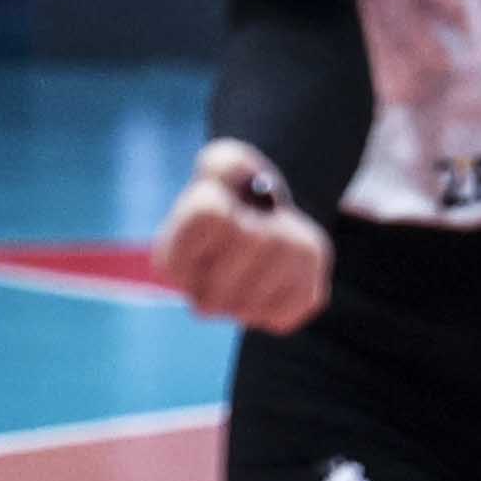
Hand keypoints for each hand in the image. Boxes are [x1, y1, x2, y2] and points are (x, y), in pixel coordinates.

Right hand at [151, 142, 329, 332]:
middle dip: (266, 218)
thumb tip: (226, 172)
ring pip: (284, 263)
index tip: (226, 202)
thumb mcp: (225, 165)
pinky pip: (305, 292)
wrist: (270, 230)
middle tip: (261, 222)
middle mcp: (198, 294)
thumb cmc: (239, 196)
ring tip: (277, 240)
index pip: (210, 213)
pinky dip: (308, 268)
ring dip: (291, 242)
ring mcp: (238, 311)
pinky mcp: (277, 318)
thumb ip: (222, 162)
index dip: (227, 198)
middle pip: (256, 238)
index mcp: (173, 257)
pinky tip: (290, 265)